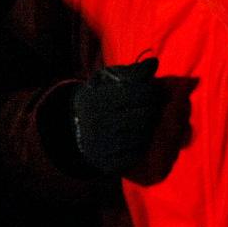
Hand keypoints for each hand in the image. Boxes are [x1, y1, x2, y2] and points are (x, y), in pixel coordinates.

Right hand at [50, 57, 167, 175]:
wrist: (72, 130)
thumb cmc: (99, 100)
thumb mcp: (109, 81)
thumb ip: (132, 72)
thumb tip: (154, 63)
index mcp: (98, 100)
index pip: (138, 93)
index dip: (152, 91)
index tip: (153, 91)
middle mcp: (99, 123)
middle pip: (144, 116)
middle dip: (154, 110)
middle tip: (155, 108)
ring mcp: (103, 145)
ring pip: (142, 136)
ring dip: (151, 129)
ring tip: (149, 122)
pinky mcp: (108, 163)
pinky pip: (136, 156)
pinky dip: (143, 147)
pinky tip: (142, 138)